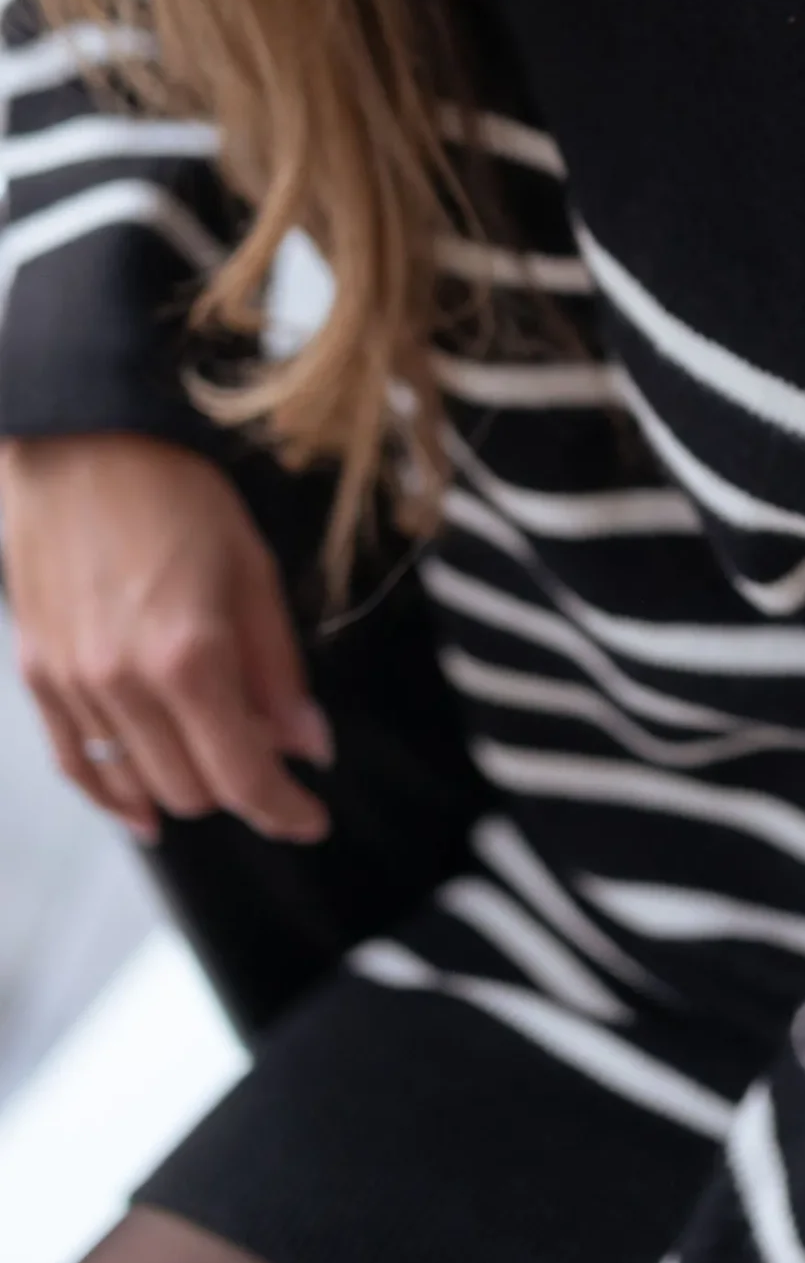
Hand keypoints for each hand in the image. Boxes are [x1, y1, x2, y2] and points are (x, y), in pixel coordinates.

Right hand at [0, 432, 332, 846]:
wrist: (79, 444)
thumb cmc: (173, 491)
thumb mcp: (253, 570)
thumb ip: (278, 670)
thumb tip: (306, 746)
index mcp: (190, 656)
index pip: (242, 776)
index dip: (283, 810)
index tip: (309, 818)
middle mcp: (124, 683)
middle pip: (193, 790)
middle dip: (241, 786)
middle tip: (270, 753)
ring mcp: (74, 684)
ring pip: (138, 784)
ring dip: (186, 783)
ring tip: (217, 758)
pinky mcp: (38, 675)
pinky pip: (77, 764)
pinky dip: (113, 793)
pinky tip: (142, 806)